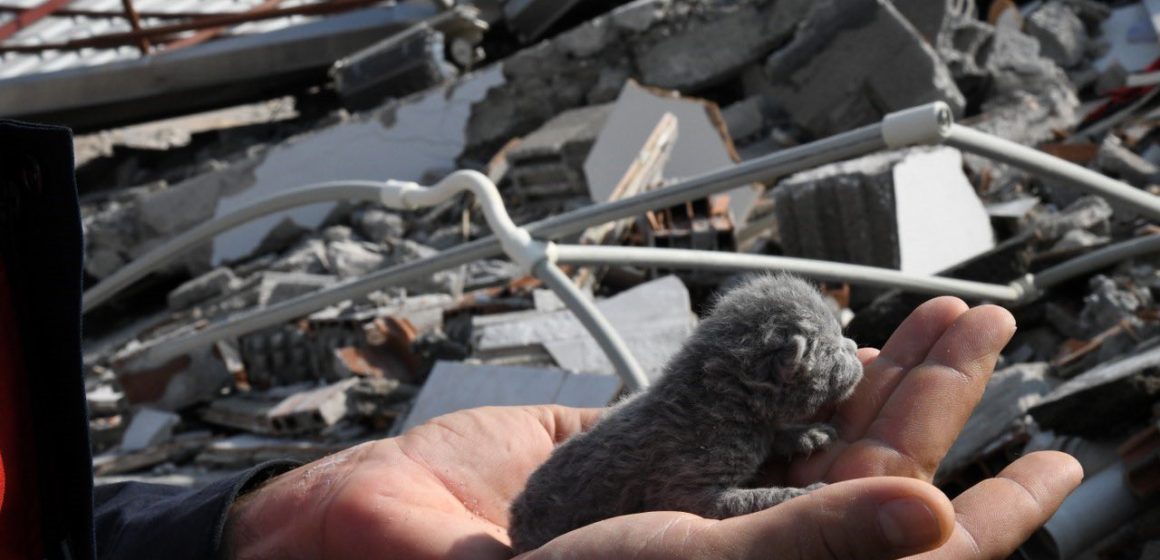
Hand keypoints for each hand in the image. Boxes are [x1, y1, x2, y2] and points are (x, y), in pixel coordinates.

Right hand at [224, 298, 1082, 558]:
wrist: (387, 550)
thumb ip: (817, 545)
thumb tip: (942, 517)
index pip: (909, 550)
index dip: (991, 508)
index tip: (1052, 459)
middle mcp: (742, 550)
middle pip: (871, 474)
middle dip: (935, 405)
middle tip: (984, 332)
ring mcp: (698, 503)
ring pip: (811, 434)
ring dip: (873, 378)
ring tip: (928, 324)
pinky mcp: (647, 459)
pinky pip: (737, 410)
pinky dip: (785, 370)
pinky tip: (824, 343)